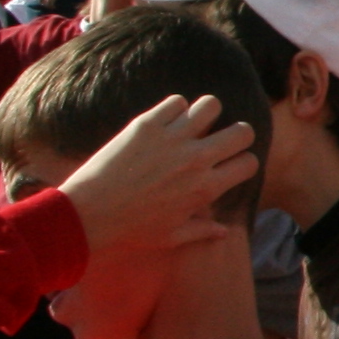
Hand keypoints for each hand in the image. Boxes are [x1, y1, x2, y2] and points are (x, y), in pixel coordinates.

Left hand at [56, 98, 258, 259]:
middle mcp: (195, 160)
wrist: (88, 213)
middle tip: (219, 139)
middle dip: (237, 134)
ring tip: (193, 124)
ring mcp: (172, 139)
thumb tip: (225, 231)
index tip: (229, 163)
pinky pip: (176, 101)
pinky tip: (165, 122)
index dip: (243, 162)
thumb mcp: (171, 237)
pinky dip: (175, 109)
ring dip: (207, 114)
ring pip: (212, 105)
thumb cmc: (130, 230)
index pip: (249, 163)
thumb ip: (202, 231)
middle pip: (243, 130)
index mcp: (205, 189)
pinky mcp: (147, 124)